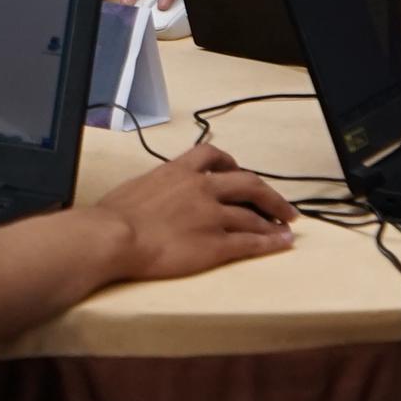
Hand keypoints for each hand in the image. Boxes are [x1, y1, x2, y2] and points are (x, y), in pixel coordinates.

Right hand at [94, 142, 296, 280]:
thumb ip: (154, 186)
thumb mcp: (135, 187)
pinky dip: (270, 242)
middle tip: (281, 204)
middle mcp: (202, 189)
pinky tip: (282, 243)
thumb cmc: (113, 216)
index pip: (213, 157)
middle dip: (268, 194)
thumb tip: (152, 193)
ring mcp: (212, 216)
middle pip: (247, 183)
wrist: (114, 236)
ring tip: (287, 225)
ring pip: (253, 214)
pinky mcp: (216, 244)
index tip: (239, 170)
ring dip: (274, 219)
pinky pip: (250, 242)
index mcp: (179, 172)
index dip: (232, 163)